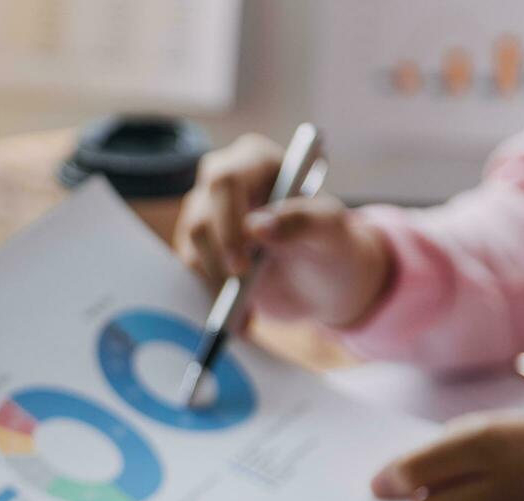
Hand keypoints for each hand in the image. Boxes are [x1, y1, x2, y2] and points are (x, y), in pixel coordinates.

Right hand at [173, 133, 392, 327]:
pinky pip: (191, 273)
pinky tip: (240, 315)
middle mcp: (223, 183)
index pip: (225, 182)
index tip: (243, 265)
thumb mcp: (331, 231)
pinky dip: (212, 299)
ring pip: (192, 249)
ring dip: (217, 284)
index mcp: (256, 161)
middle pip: (200, 217)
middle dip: (218, 260)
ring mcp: (207, 216)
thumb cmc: (331, 244)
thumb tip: (257, 227)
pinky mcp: (199, 249)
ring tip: (249, 308)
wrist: (321, 281)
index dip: (229, 223)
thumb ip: (302, 221)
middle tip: (241, 290)